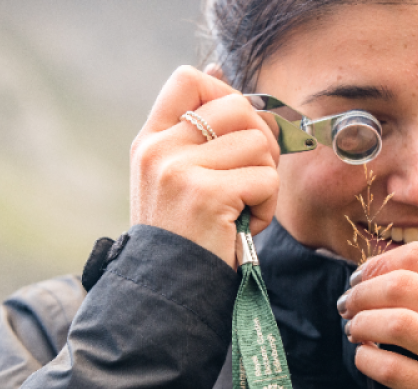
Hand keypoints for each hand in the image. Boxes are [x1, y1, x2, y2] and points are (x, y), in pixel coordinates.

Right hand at [130, 66, 279, 267]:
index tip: (236, 128)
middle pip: (236, 106)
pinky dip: (266, 207)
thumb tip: (215, 68)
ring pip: (258, 144)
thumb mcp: (174, 176)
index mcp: (151, 140)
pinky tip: (244, 225)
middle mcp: (160, 149)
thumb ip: (194, 129)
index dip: (224, 93)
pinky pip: (265, 179)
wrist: (166, 290)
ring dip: (266, 181)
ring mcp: (179, 169)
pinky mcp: (205, 194)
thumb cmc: (183, 236)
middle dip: (261, 139)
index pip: (187, 79)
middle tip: (254, 175)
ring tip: (243, 209)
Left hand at [338, 242, 417, 388]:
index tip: (361, 276)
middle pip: (403, 286)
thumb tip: (379, 268)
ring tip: (356, 328)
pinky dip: (367, 359)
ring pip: (396, 324)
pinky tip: (366, 356)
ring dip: (362, 323)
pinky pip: (394, 369)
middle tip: (349, 302)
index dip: (379, 263)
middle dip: (363, 292)